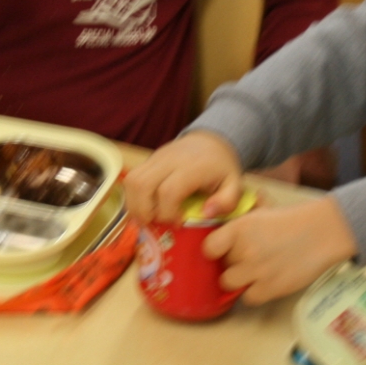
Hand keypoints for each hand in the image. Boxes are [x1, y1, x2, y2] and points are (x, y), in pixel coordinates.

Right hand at [125, 130, 242, 223]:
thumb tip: (206, 213)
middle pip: (142, 185)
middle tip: (156, 224)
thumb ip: (227, 201)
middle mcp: (169, 160)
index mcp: (191, 167)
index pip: (168, 191)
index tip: (178, 223)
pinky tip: (145, 208)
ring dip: (134, 205)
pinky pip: (130, 178)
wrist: (211, 140)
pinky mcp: (148, 160)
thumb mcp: (235, 184)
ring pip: (131, 181)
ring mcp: (155, 158)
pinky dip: (132, 197)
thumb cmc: (222, 167)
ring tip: (148, 218)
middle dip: (144, 211)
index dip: (168, 213)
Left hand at [203, 197, 357, 304]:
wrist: (322, 232)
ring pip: (230, 284)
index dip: (214, 250)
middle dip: (231, 263)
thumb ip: (245, 214)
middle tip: (246, 258)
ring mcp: (257, 271)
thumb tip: (232, 211)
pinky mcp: (271, 288)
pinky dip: (255, 292)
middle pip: (222, 265)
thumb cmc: (294, 219)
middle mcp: (245, 250)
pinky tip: (265, 281)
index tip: (221, 250)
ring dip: (240, 279)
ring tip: (254, 271)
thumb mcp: (265, 209)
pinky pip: (249, 298)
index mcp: (240, 228)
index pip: (209, 247)